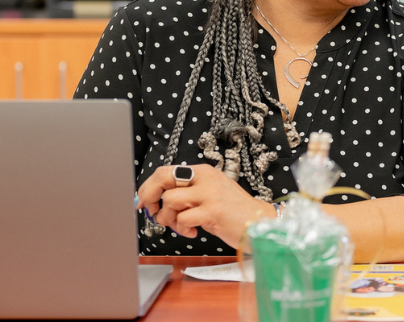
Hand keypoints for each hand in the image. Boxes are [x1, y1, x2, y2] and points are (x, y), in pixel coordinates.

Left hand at [135, 164, 274, 247]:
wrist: (259, 222)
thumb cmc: (233, 212)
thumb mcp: (210, 194)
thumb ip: (188, 193)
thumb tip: (158, 200)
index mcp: (203, 172)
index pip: (165, 171)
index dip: (148, 186)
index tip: (144, 202)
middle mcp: (205, 178)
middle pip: (163, 178)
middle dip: (150, 196)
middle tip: (152, 211)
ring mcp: (209, 194)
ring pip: (170, 200)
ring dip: (168, 218)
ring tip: (181, 226)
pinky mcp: (213, 211)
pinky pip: (183, 219)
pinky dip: (182, 229)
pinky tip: (193, 232)